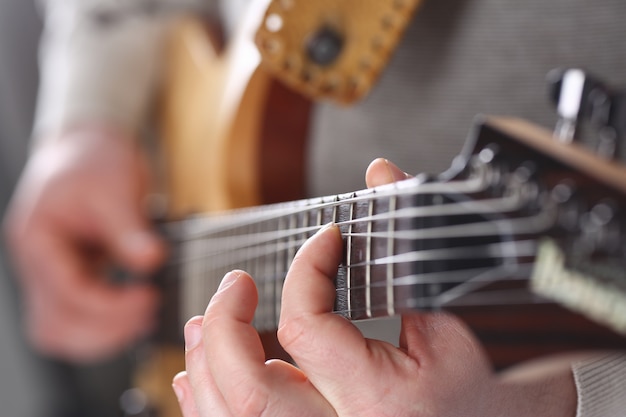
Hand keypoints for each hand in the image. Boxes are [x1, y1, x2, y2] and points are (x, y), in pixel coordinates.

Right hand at [4, 126, 164, 361]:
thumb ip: (130, 229)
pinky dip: (101, 324)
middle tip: (147, 312)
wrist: (88, 146)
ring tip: (141, 317)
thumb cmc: (95, 160)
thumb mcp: (115, 188)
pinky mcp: (68, 276)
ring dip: (101, 335)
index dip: (109, 304)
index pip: (66, 291)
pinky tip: (131, 313)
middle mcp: (36, 262)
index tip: (147, 298)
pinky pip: (74, 317)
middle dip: (104, 328)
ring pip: (59, 330)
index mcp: (37, 238)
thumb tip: (152, 260)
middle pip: (55, 324)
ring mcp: (48, 273)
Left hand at [171, 159, 577, 416]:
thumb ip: (411, 242)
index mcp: (385, 401)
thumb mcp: (464, 313)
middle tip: (235, 285)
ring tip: (205, 323)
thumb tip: (382, 176)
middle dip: (225, 328)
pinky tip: (201, 379)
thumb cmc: (508, 388)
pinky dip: (213, 406)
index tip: (326, 238)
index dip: (306, 269)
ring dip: (208, 367)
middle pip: (249, 391)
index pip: (308, 329)